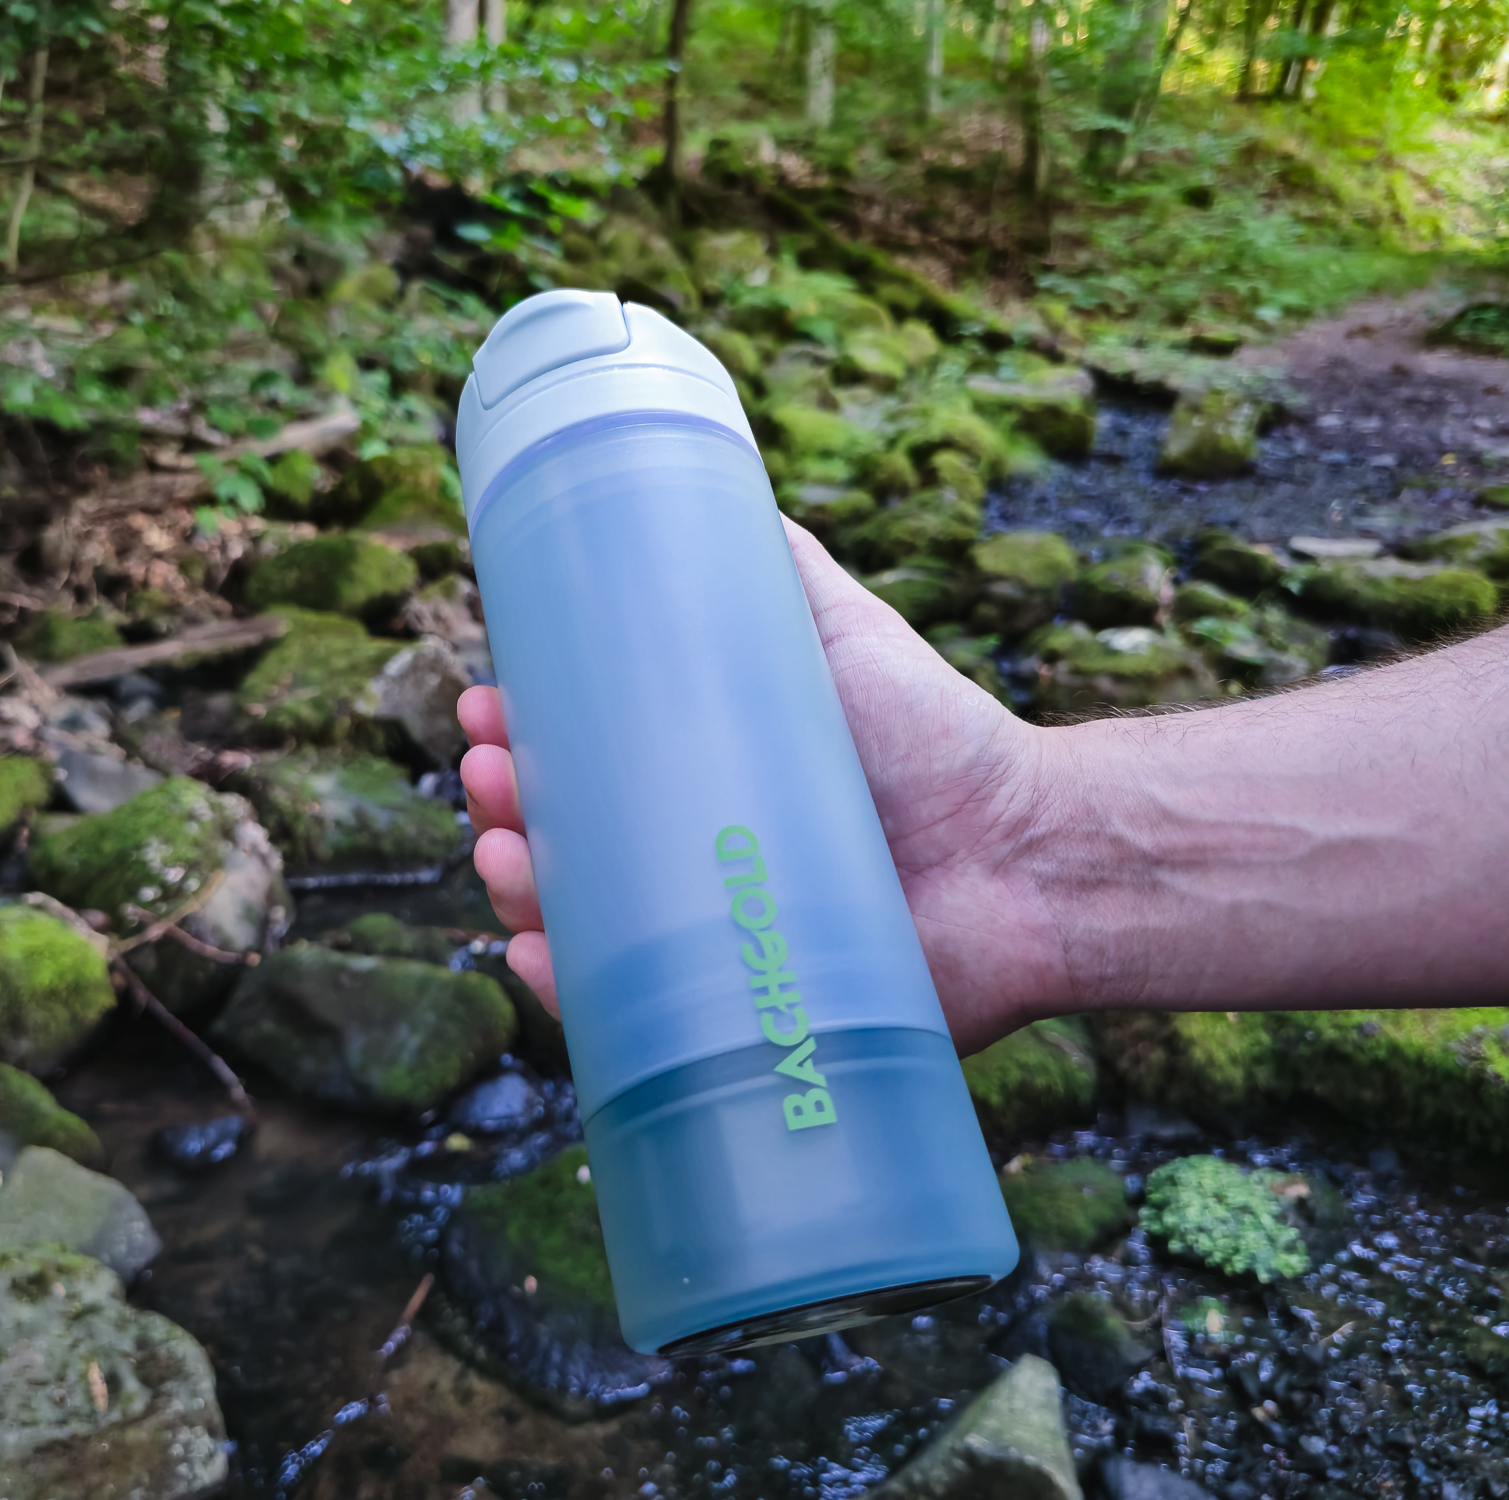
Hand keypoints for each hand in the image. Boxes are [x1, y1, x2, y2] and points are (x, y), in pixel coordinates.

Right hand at [458, 518, 1076, 1054]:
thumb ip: (779, 569)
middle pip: (561, 843)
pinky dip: (568, 989)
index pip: (579, 762)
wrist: (1025, 856)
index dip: (518, 738)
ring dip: (515, 888)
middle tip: (488, 774)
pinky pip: (627, 1017)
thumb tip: (703, 486)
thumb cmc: (939, 741)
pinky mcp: (731, 1018)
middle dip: (503, 809)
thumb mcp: (844, 633)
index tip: (483, 708)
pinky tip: (534, 954)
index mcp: (698, 780)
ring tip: (504, 848)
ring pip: (578, 925)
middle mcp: (690, 862)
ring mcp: (705, 944)